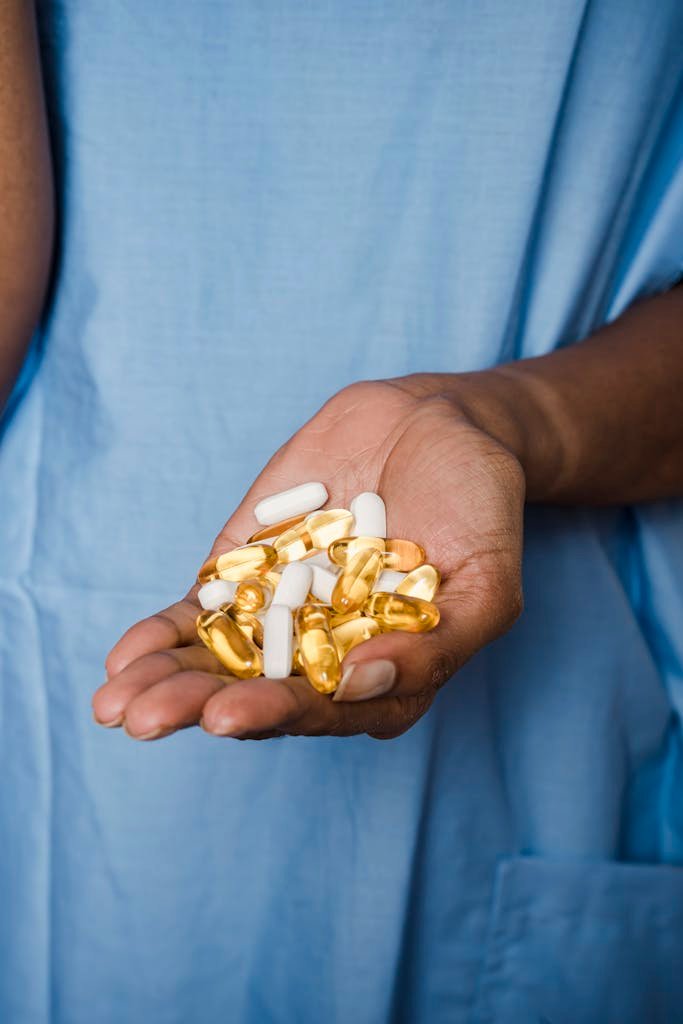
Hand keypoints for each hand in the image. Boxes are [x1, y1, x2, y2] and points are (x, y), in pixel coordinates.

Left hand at [92, 377, 524, 740]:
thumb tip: (357, 681)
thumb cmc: (477, 507)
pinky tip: (126, 657)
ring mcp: (280, 613)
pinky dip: (165, 633)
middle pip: (257, 692)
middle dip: (198, 707)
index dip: (279, 714)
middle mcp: (326, 655)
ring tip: (116, 704)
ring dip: (166, 683)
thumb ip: (432, 644)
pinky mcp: (247, 571)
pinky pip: (201, 611)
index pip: (326, 710)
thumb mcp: (484, 582)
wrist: (436, 426)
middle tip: (145, 721)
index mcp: (384, 673)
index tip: (230, 715)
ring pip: (217, 661)